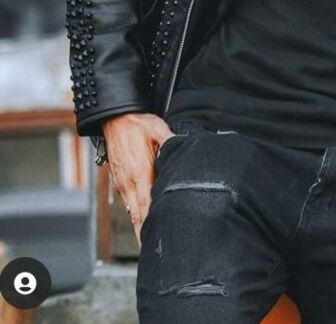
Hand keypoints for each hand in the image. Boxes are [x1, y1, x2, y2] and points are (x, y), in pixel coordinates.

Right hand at [101, 111, 174, 247]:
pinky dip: (136, 216)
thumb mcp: (158, 130)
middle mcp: (129, 183)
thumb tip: (185, 152)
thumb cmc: (136, 124)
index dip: (151, 226)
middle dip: (146, 235)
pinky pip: (129, 204)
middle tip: (156, 253)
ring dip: (141, 228)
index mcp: (139, 173)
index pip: (147, 206)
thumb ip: (172, 144)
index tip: (157, 241)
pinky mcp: (120, 182)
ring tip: (151, 245)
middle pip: (138, 217)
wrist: (115, 118)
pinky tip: (144, 224)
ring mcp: (123, 184)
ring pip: (133, 213)